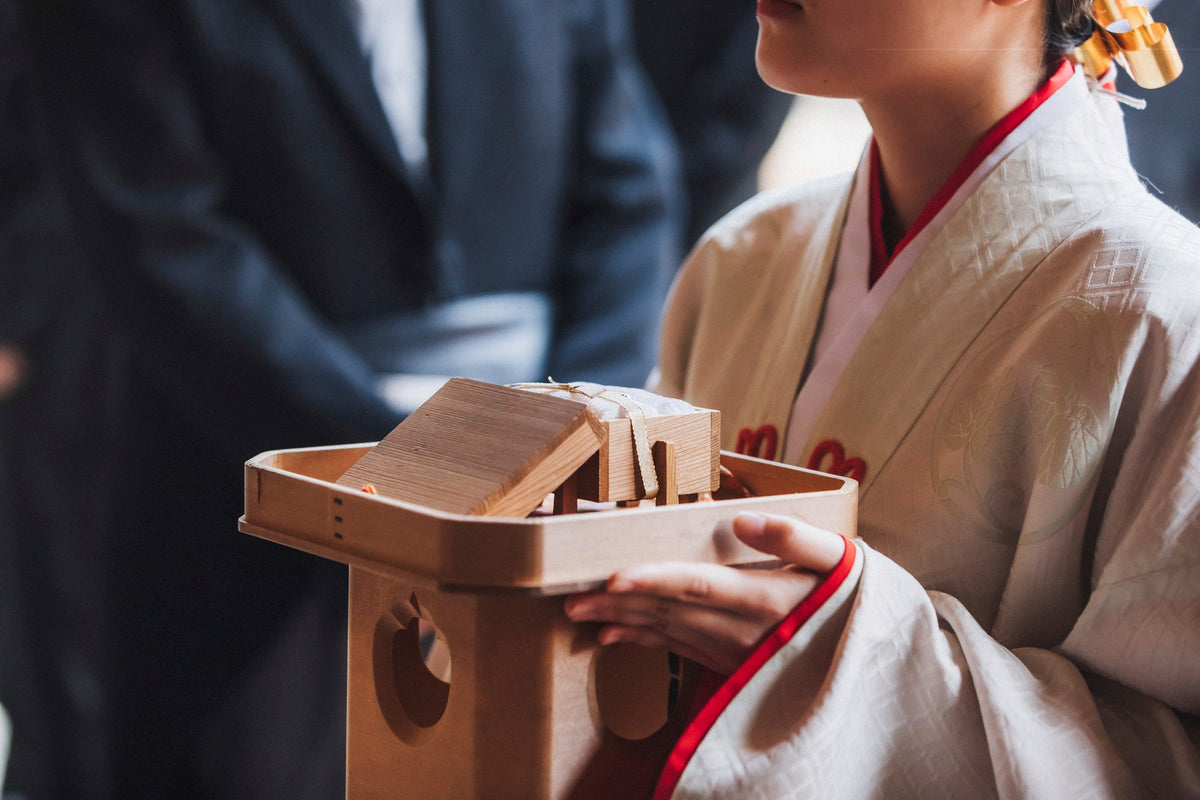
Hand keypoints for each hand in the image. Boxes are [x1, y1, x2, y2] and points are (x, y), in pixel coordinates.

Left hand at [564, 512, 846, 674]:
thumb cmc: (851, 594)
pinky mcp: (729, 665)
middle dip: (618, 602)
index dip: (655, 581)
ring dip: (621, 621)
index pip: (699, 586)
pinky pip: (677, 651)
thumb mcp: (838, 559)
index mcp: (765, 599)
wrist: (869, 657)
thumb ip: (793, 537)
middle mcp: (742, 632)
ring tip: (577, 610)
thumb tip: (743, 518)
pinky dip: (642, 641)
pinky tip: (610, 635)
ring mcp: (733, 653)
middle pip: (669, 611)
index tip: (615, 576)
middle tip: (569, 592)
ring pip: (667, 633)